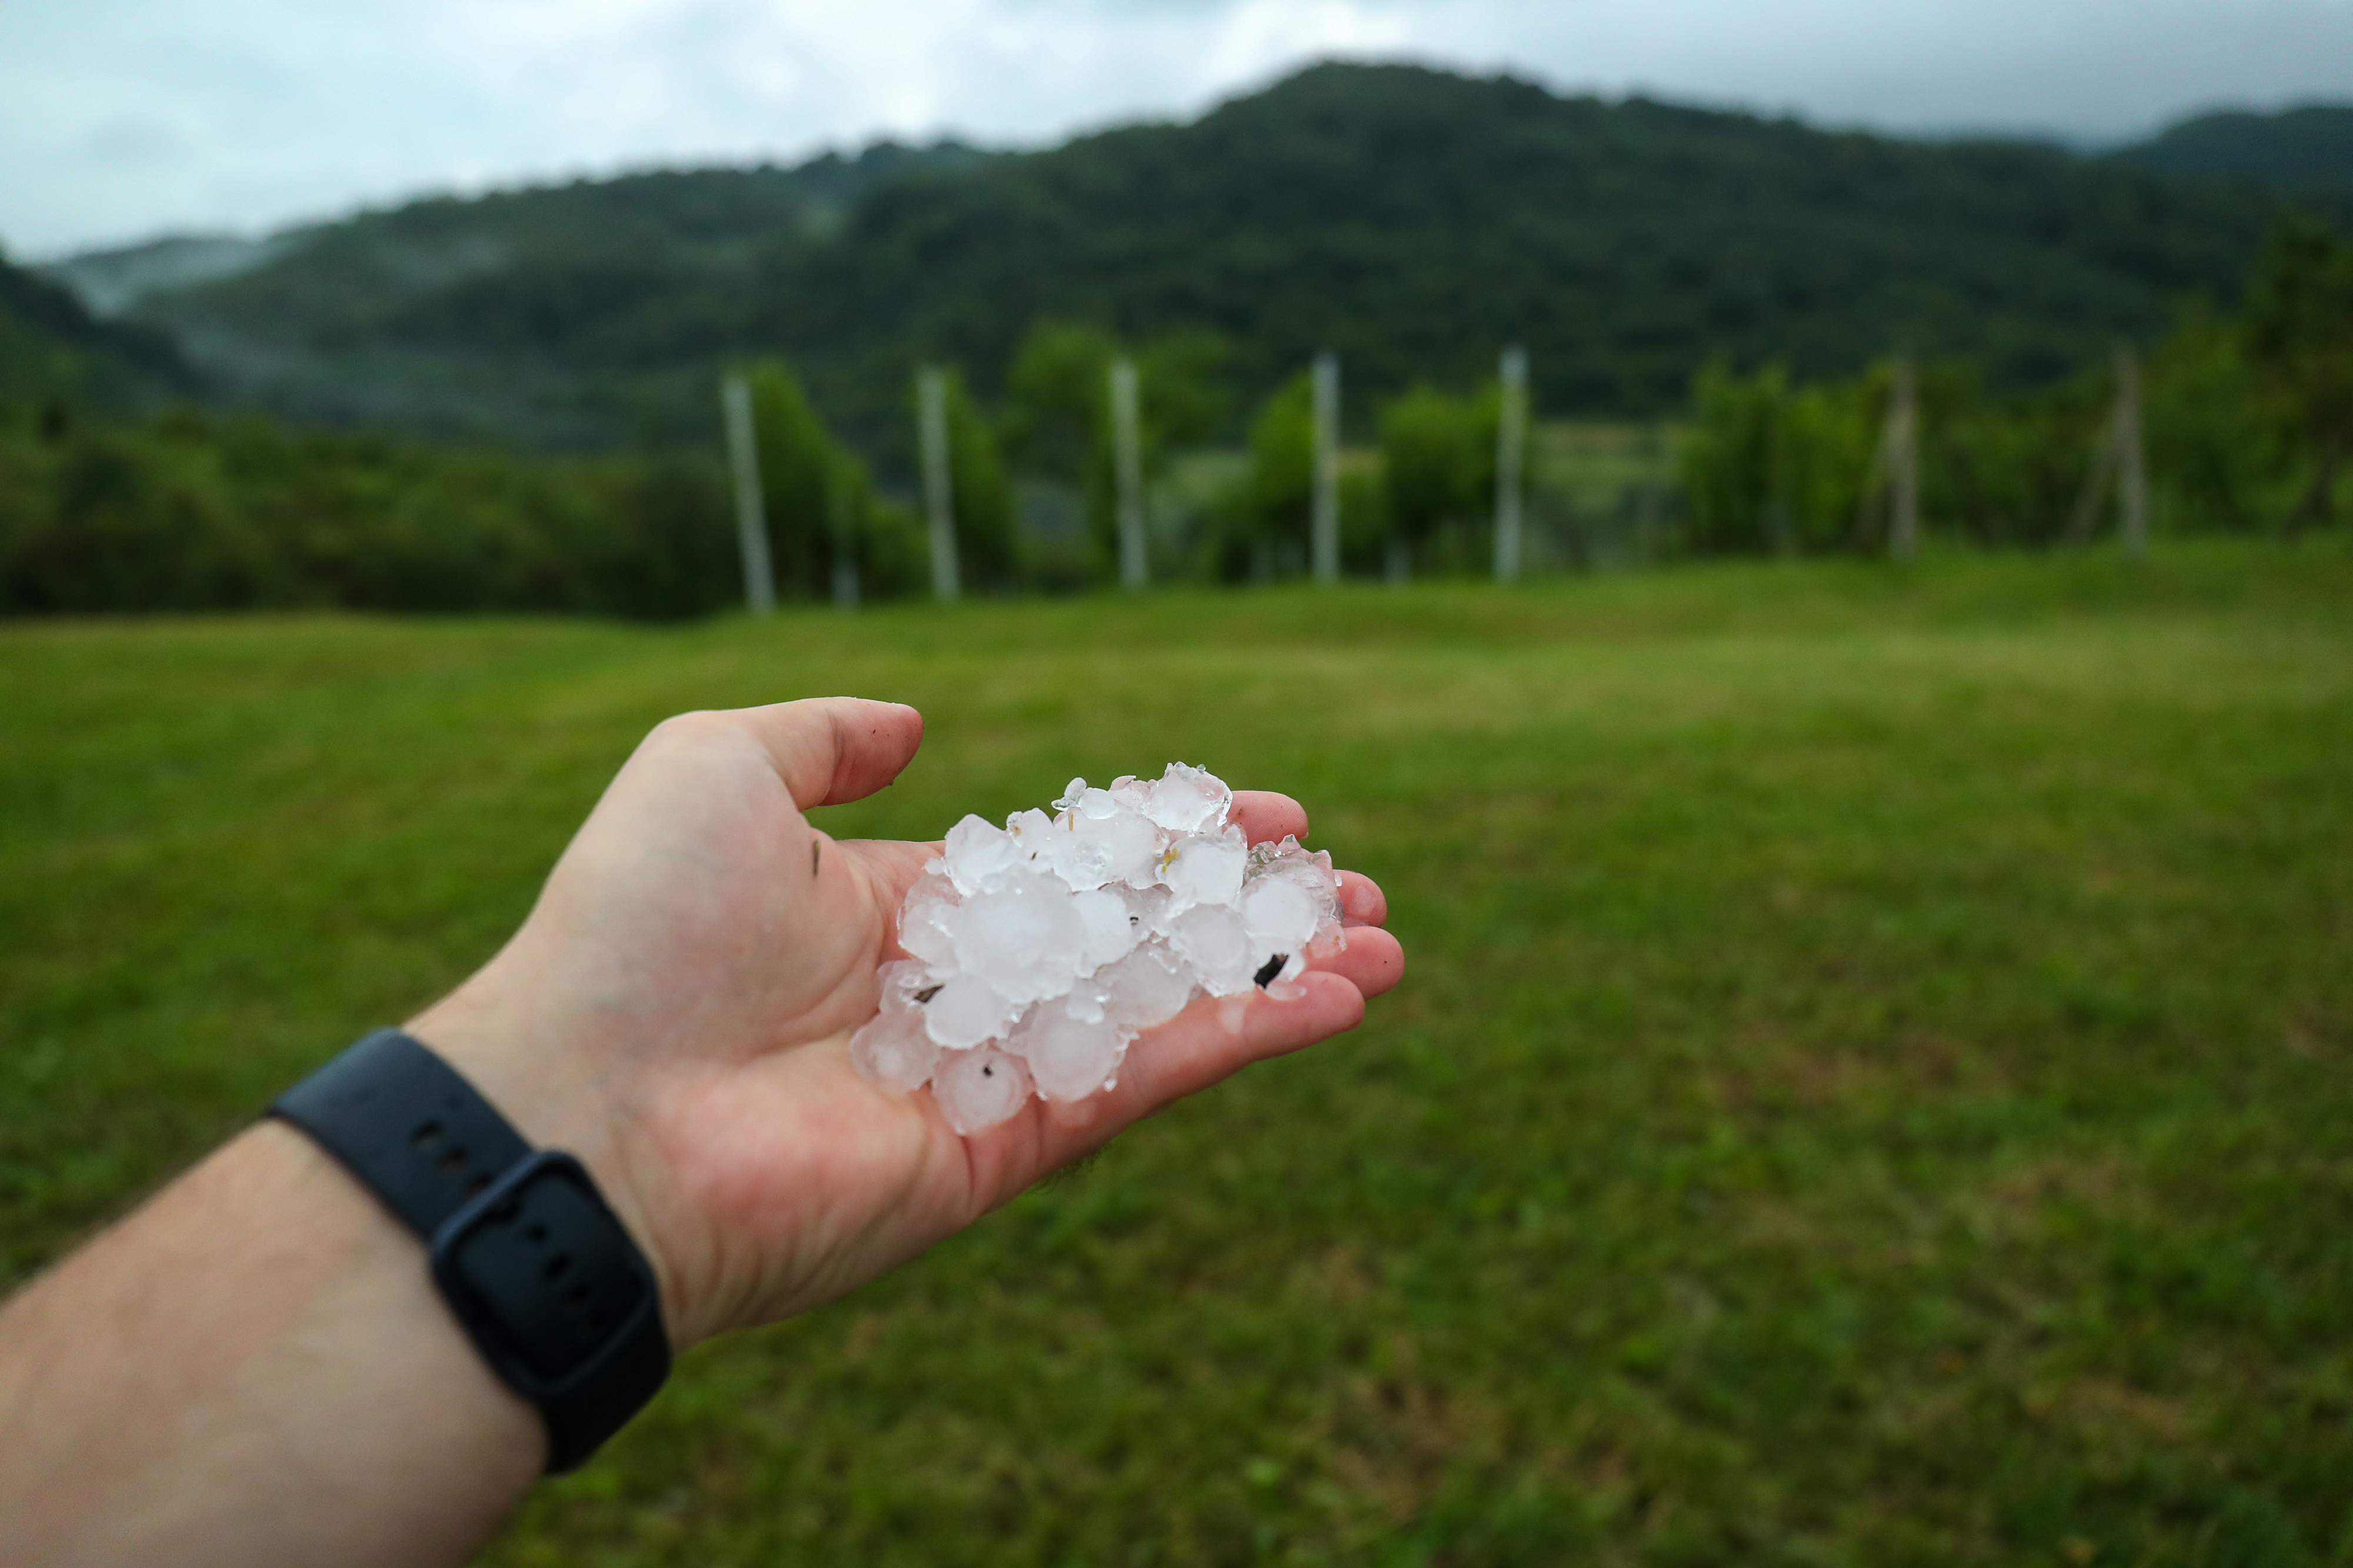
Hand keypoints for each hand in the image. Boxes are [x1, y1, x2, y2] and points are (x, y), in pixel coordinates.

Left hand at [413, 698, 1403, 1347]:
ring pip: (1161, 1016)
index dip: (1168, 838)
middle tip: (1350, 884)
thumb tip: (909, 722)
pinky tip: (1333, 996)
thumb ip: (819, 736)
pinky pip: (1143, 1083)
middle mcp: (951, 996)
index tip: (1263, 813)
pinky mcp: (1002, 1152)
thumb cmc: (634, 929)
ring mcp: (982, 1079)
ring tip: (1383, 941)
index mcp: (895, 909)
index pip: (1068, 867)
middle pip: (1135, 944)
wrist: (586, 1107)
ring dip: (1274, 979)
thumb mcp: (714, 770)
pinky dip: (1243, 1040)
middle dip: (1244, 914)